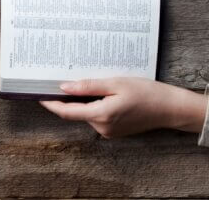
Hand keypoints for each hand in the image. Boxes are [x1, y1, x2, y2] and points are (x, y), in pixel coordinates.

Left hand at [40, 77, 206, 137]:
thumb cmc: (146, 93)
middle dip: (69, 97)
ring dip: (85, 100)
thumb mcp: (116, 83)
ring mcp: (108, 131)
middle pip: (76, 111)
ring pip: (87, 113)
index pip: (66, 112)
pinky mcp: (114, 130)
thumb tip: (64, 87)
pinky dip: (96, 105)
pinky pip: (98, 116)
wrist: (170, 108)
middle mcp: (102, 127)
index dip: (50, 103)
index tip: (38, 94)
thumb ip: (88, 86)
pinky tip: (105, 93)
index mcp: (100, 115)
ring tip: (93, 81)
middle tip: (64, 77)